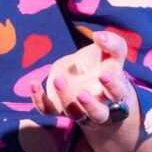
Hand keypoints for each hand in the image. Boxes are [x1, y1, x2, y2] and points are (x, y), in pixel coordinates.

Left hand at [36, 30, 151, 151]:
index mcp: (113, 90)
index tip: (103, 74)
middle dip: (90, 106)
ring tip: (58, 80)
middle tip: (82, 93)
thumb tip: (99, 36)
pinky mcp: (57, 107)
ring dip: (65, 99)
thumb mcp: (112, 50)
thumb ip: (112, 43)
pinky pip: (48, 110)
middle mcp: (97, 104)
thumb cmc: (103, 61)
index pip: (117, 93)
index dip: (111, 86)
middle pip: (98, 115)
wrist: (85, 71)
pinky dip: (39, 100)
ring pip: (73, 114)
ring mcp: (77, 108)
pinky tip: (34, 84)